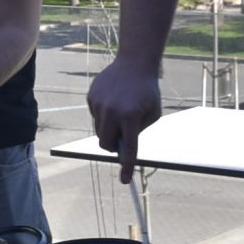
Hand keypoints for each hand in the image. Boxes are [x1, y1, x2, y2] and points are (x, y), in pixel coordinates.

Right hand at [88, 61, 161, 181]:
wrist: (134, 63)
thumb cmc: (147, 91)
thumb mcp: (152, 113)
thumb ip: (138, 132)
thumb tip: (122, 148)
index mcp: (130, 116)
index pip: (127, 148)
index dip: (126, 166)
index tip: (125, 180)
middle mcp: (112, 111)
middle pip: (105, 144)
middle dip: (113, 146)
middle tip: (123, 137)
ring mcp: (99, 104)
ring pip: (99, 131)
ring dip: (109, 129)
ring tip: (121, 112)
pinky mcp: (91, 98)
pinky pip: (95, 117)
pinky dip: (104, 116)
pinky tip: (114, 102)